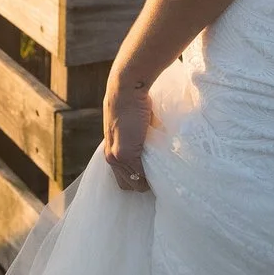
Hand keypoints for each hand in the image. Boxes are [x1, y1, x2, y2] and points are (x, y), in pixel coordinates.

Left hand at [102, 75, 154, 192]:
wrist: (126, 89)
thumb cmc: (133, 104)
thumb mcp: (133, 126)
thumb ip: (138, 140)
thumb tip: (154, 149)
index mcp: (111, 150)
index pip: (124, 179)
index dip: (139, 178)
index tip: (153, 174)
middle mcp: (110, 157)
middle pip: (128, 185)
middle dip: (144, 182)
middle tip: (160, 175)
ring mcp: (116, 157)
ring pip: (136, 184)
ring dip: (150, 180)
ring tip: (163, 172)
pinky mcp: (124, 154)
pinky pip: (141, 176)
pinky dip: (152, 175)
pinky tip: (162, 167)